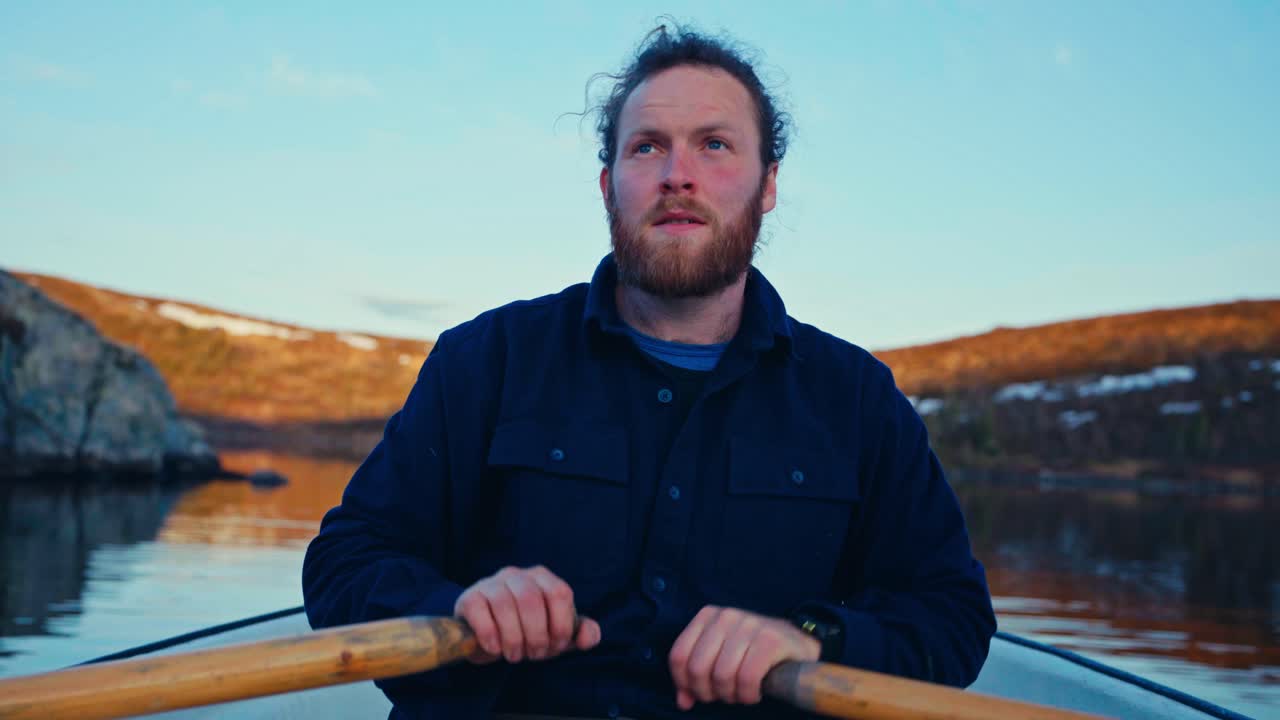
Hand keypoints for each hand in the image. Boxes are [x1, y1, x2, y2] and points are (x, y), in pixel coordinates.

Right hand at [453, 565, 600, 664]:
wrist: (488, 639)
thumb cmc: (527, 632)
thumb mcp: (555, 635)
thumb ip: (578, 633)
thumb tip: (589, 636)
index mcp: (542, 578)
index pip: (559, 593)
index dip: (560, 625)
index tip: (556, 647)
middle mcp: (517, 574)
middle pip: (532, 600)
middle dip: (536, 635)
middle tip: (534, 655)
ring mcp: (490, 583)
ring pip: (505, 605)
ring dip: (513, 638)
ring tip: (514, 655)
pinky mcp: (469, 598)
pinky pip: (480, 611)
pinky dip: (490, 635)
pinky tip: (495, 648)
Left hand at [669, 605, 820, 709]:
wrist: (797, 642)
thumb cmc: (752, 652)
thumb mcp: (720, 656)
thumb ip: (696, 676)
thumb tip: (683, 701)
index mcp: (707, 616)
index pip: (678, 655)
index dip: (684, 683)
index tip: (697, 694)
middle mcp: (726, 616)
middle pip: (698, 668)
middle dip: (708, 692)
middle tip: (723, 696)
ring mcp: (749, 625)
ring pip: (722, 675)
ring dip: (730, 695)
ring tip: (740, 695)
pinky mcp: (770, 640)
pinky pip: (747, 678)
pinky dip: (747, 694)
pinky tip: (753, 693)